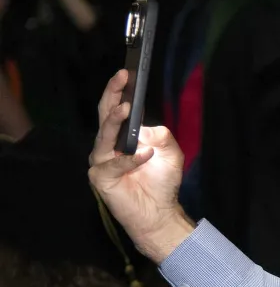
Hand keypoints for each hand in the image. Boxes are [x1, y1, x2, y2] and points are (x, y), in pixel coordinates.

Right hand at [88, 70, 193, 262]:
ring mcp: (101, 161)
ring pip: (104, 136)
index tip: (126, 73)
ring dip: (115, 121)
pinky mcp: (101, 178)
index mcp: (122, 137)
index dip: (119, 91)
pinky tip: (146, 154)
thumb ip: (162, 136)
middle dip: (112, 95)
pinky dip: (130, 159)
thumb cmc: (162, 182)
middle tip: (120, 78)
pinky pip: (114, 165)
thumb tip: (145, 128)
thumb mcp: (171, 153)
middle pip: (105, 116)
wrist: (159, 212)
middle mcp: (107, 146)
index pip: (116, 109)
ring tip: (125, 108)